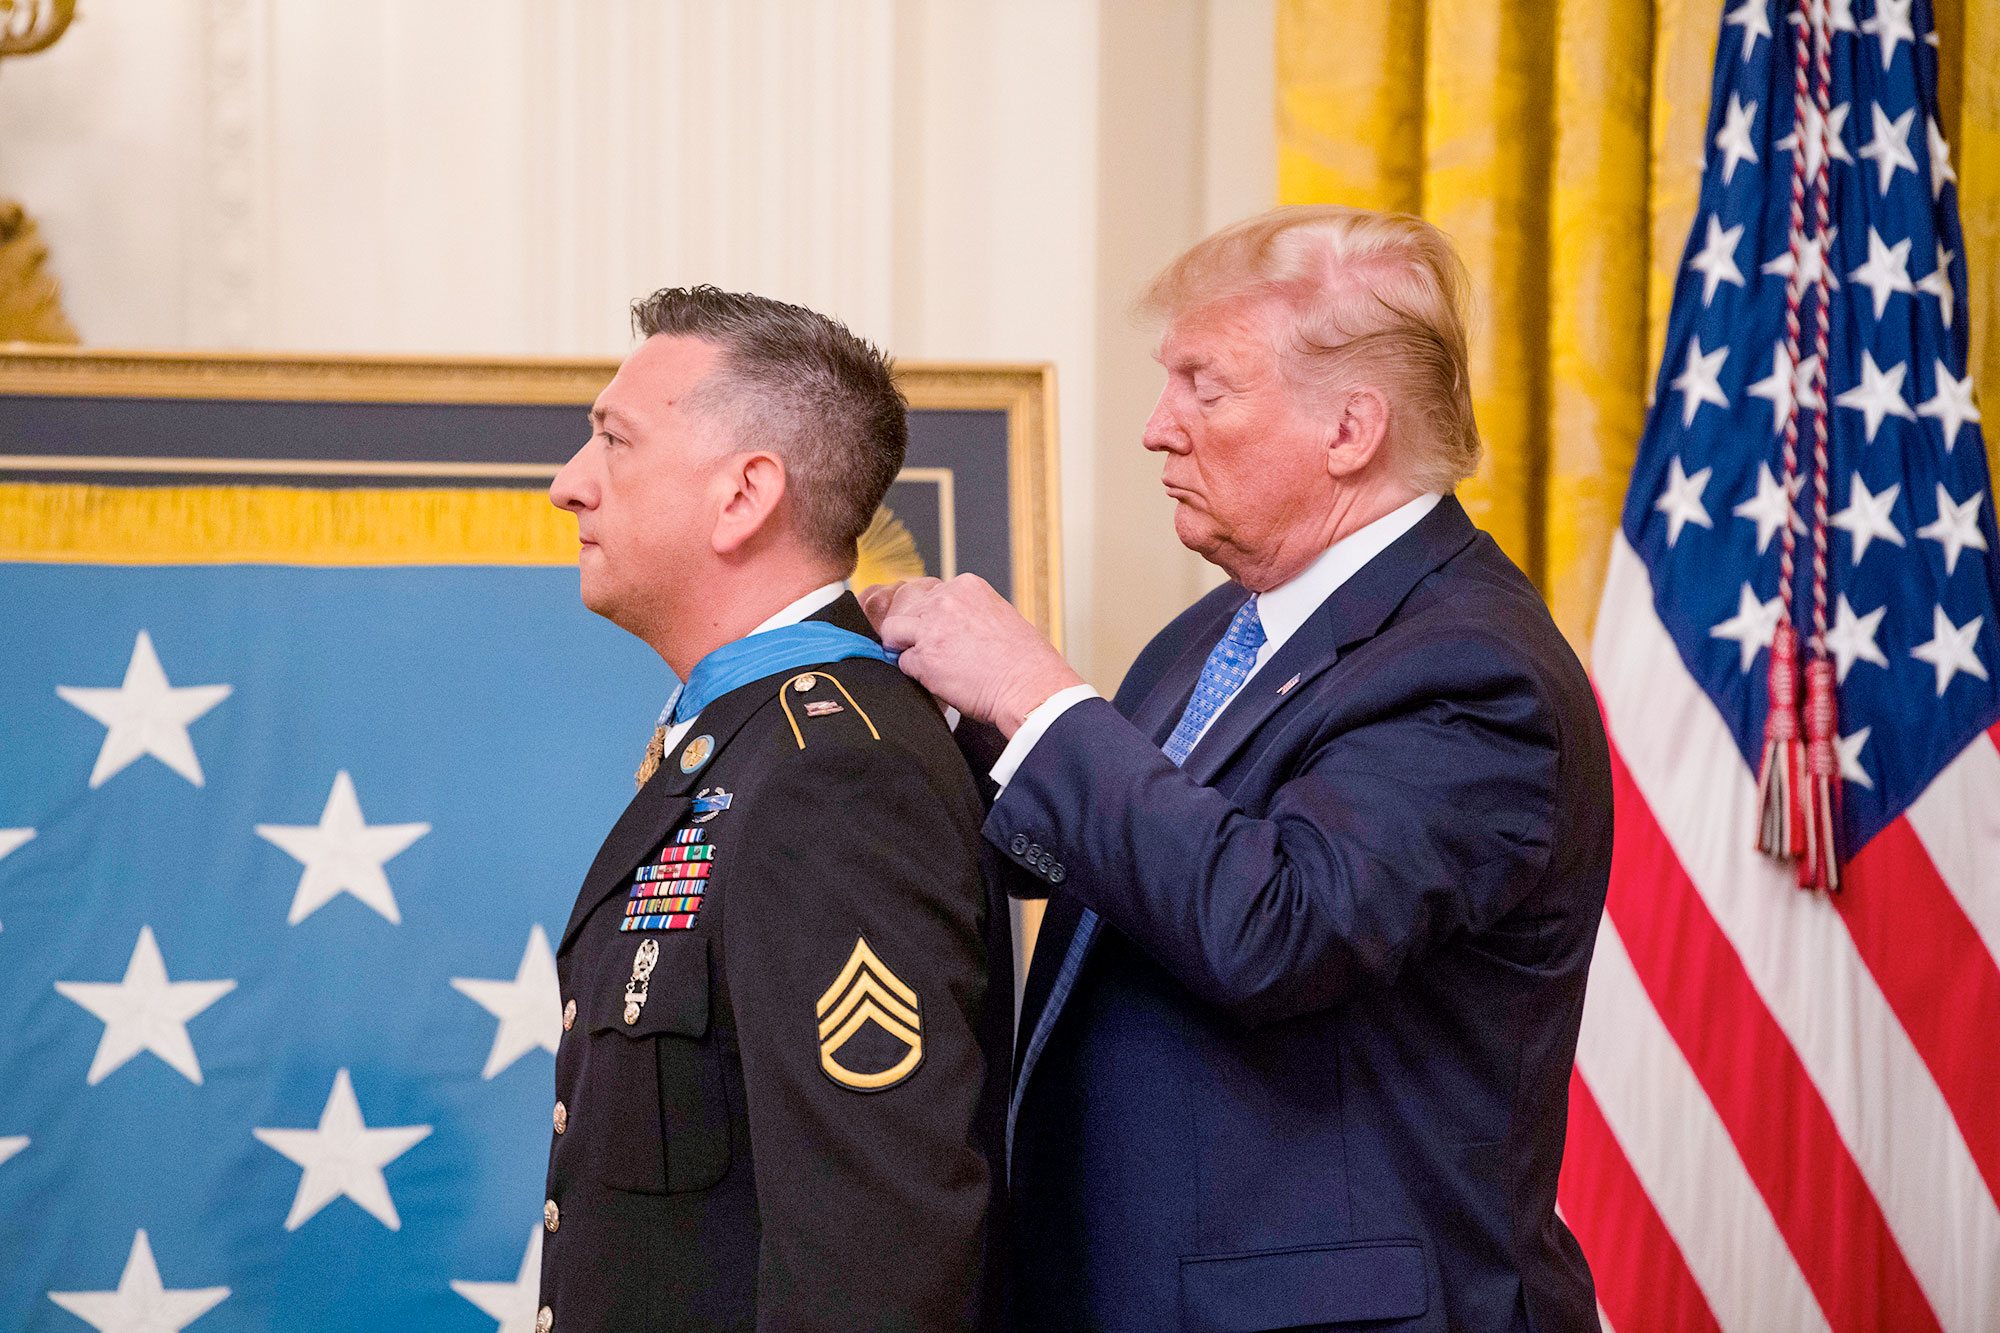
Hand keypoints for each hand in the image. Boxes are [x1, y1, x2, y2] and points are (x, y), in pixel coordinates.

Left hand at [859, 575, 1083, 736]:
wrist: (1031, 688)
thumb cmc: (1025, 662)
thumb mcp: (998, 617)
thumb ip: (967, 613)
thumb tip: (946, 626)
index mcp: (967, 587)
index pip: (927, 591)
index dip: (927, 614)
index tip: (936, 631)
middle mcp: (946, 600)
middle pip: (905, 606)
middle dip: (911, 628)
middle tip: (928, 649)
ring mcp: (932, 628)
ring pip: (892, 630)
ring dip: (904, 647)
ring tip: (927, 664)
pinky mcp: (925, 658)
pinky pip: (902, 663)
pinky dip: (915, 675)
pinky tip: (938, 681)